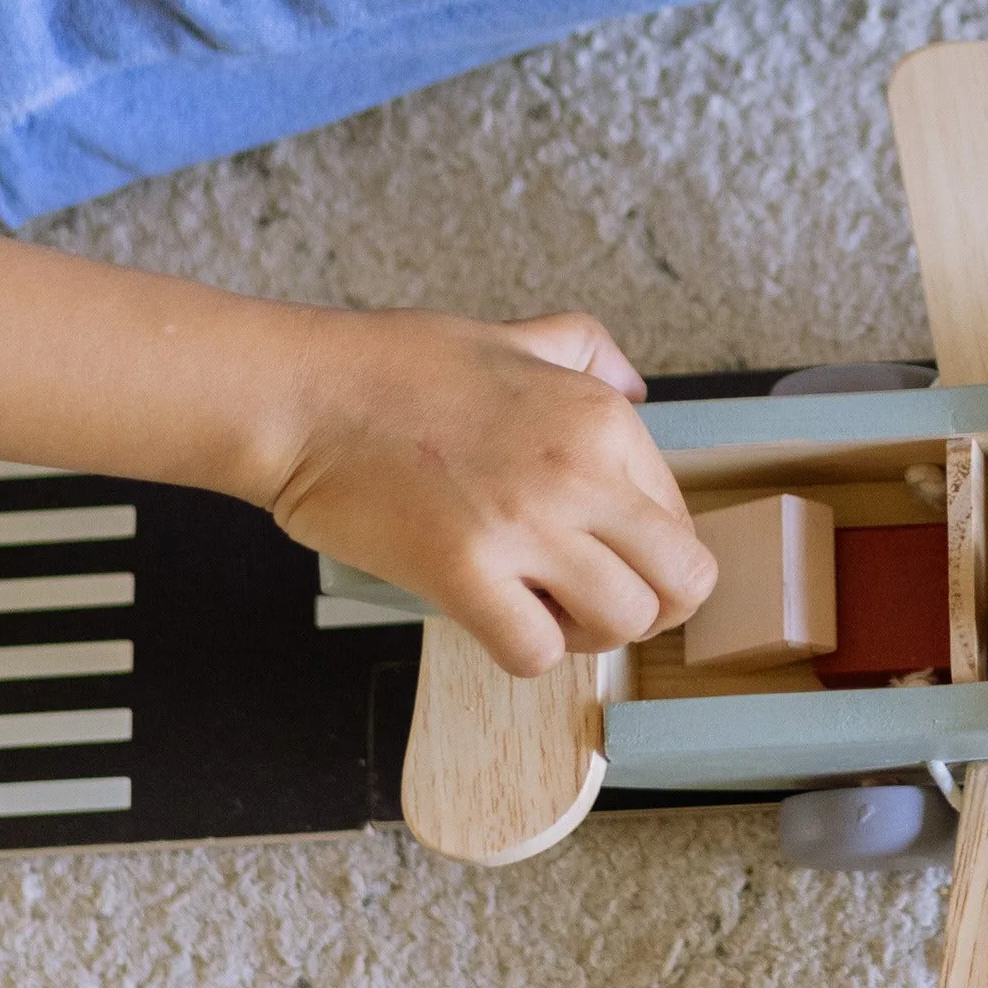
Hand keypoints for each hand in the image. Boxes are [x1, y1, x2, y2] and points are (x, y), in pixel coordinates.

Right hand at [253, 309, 712, 674]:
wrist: (304, 394)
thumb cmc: (394, 367)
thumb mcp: (514, 336)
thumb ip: (586, 352)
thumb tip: (636, 387)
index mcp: (600, 417)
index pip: (681, 520)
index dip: (646, 554)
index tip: (601, 555)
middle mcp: (580, 470)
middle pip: (683, 582)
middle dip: (649, 608)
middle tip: (594, 603)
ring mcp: (525, 524)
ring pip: (623, 623)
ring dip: (588, 634)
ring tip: (540, 607)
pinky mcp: (464, 572)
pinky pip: (537, 651)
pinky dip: (524, 650)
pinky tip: (493, 616)